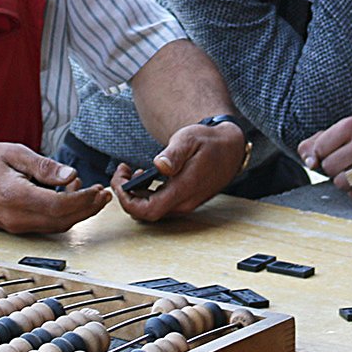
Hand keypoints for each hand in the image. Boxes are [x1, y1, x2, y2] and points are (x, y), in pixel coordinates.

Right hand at [0, 143, 108, 234]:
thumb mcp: (14, 153)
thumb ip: (44, 166)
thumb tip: (71, 175)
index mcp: (16, 197)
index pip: (60, 205)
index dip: (84, 200)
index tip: (99, 190)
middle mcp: (17, 218)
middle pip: (63, 221)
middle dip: (88, 209)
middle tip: (103, 194)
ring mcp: (16, 226)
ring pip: (57, 226)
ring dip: (78, 213)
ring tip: (90, 193)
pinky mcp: (16, 227)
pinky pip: (46, 225)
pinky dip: (63, 214)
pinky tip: (68, 196)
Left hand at [113, 118, 245, 222]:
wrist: (230, 149)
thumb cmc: (209, 142)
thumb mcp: (189, 139)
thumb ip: (174, 153)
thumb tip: (160, 165)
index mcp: (184, 189)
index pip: (149, 210)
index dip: (128, 201)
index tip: (121, 182)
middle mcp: (184, 202)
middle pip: (146, 212)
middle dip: (127, 194)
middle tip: (123, 171)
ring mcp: (185, 204)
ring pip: (152, 209)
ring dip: (136, 194)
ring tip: (133, 171)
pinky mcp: (184, 200)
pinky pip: (160, 204)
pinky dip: (146, 193)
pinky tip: (146, 176)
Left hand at [299, 116, 351, 200]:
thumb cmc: (351, 148)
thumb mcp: (328, 140)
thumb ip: (309, 148)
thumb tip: (311, 163)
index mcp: (351, 125)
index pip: (319, 149)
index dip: (321, 155)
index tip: (334, 152)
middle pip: (329, 166)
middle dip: (332, 170)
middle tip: (344, 165)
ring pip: (341, 182)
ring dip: (343, 182)